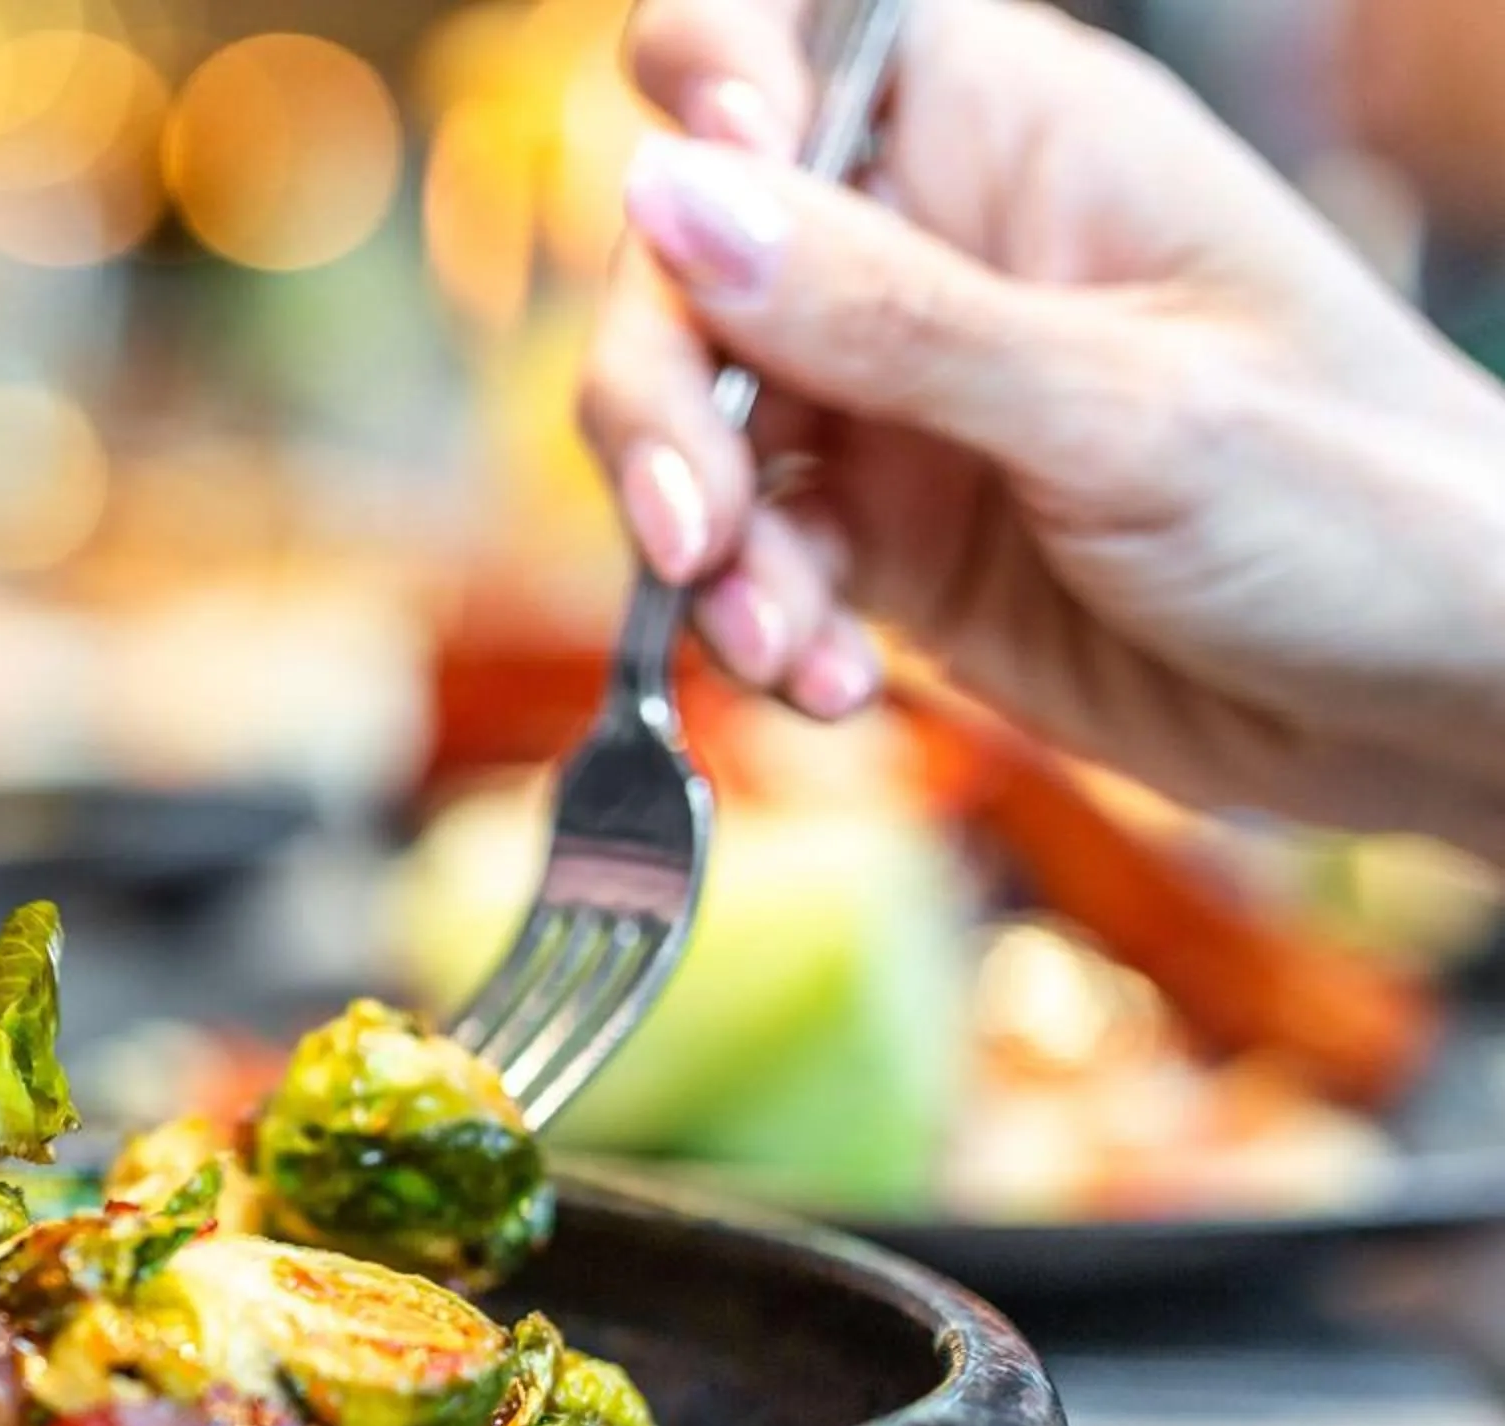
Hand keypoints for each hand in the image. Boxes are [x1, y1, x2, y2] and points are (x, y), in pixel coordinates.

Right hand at [580, 0, 1504, 853]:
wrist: (1441, 700)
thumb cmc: (1359, 503)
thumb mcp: (1121, 408)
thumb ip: (886, 315)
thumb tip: (670, 195)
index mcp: (1006, 134)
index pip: (777, 41)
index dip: (703, 93)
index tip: (687, 210)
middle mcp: (923, 250)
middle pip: (683, 266)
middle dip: (659, 403)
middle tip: (694, 529)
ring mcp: (895, 400)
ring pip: (692, 428)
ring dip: (705, 547)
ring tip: (778, 640)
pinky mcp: (888, 536)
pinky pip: (752, 562)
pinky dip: (762, 626)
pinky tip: (832, 683)